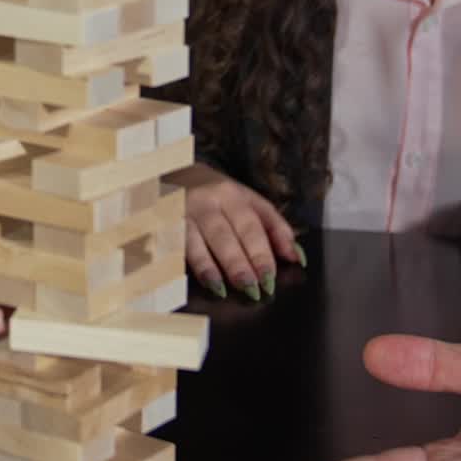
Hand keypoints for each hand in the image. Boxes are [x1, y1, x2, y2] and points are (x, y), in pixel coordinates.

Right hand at [166, 164, 302, 299]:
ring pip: (196, 239)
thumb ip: (274, 227)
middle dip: (238, 262)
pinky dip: (184, 262)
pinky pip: (174, 244)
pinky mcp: (163, 222)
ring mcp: (182, 211)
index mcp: (232, 195)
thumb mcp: (248, 201)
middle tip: (251, 287)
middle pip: (224, 234)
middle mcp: (206, 201)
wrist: (175, 171)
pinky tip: (195, 278)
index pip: (250, 225)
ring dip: (210, 265)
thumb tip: (296, 258)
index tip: (269, 277)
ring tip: (223, 289)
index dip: (261, 252)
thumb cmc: (218, 195)